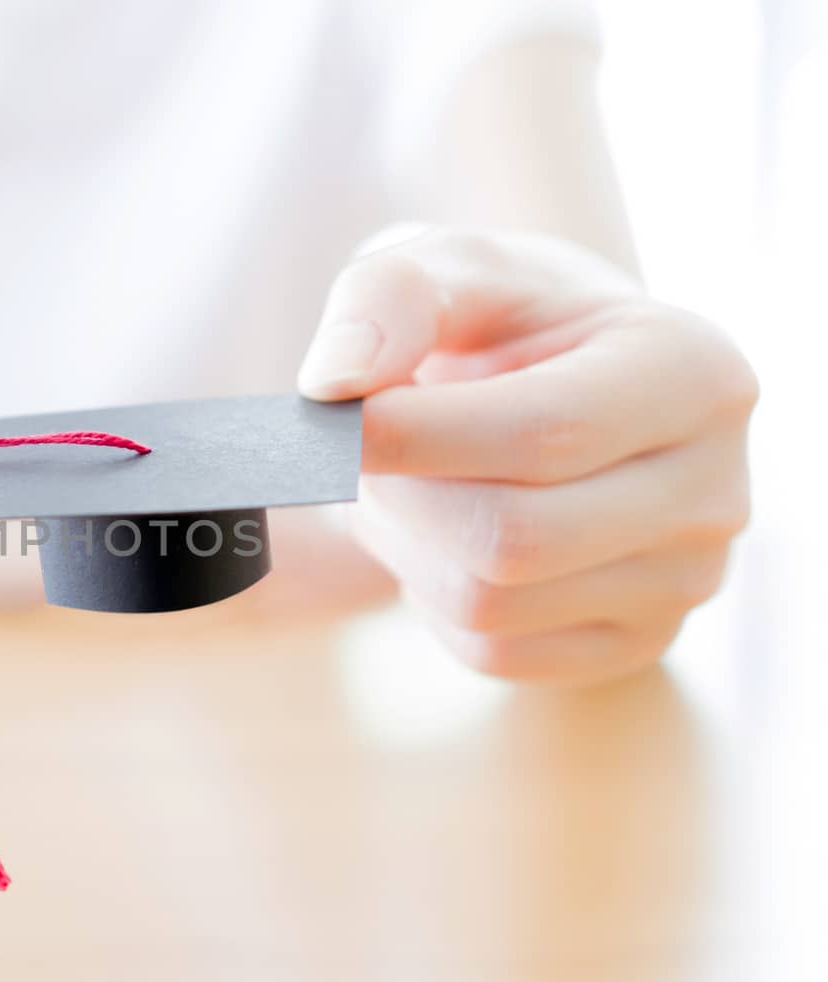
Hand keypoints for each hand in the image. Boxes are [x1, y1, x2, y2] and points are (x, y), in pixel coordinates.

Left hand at [298, 229, 757, 684]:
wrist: (553, 383)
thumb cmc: (499, 321)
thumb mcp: (447, 269)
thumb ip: (387, 300)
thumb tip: (333, 383)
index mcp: (691, 373)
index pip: (541, 433)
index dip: (411, 436)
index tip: (328, 420)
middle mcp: (713, 488)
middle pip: (511, 538)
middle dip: (400, 497)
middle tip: (355, 454)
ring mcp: (685, 580)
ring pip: (490, 605)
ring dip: (405, 547)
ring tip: (403, 483)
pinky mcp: (635, 644)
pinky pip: (491, 651)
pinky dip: (433, 597)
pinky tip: (443, 535)